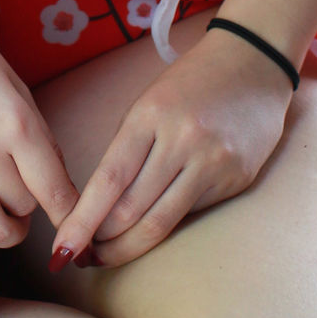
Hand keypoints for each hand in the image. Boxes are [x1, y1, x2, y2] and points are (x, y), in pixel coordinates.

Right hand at [0, 0, 79, 256]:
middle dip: (31, 205)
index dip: (70, 214)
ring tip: (4, 213)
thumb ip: (37, 135)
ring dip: (5, 227)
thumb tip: (57, 187)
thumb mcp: (13, 85)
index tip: (74, 222)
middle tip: (25, 193)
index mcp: (15, 121)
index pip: (56, 192)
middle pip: (24, 208)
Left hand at [49, 27, 295, 270]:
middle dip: (102, 242)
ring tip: (106, 255)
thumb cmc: (191, 83)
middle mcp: (184, 139)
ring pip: (162, 222)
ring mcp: (214, 161)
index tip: (61, 249)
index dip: (82, 221)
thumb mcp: (148, 104)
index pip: (109, 180)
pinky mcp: (237, 178)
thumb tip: (99, 207)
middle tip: (80, 255)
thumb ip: (127, 151)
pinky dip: (164, 226)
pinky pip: (191, 213)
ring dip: (128, 247)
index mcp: (151, 115)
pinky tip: (149, 229)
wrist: (255, 62)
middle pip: (133, 210)